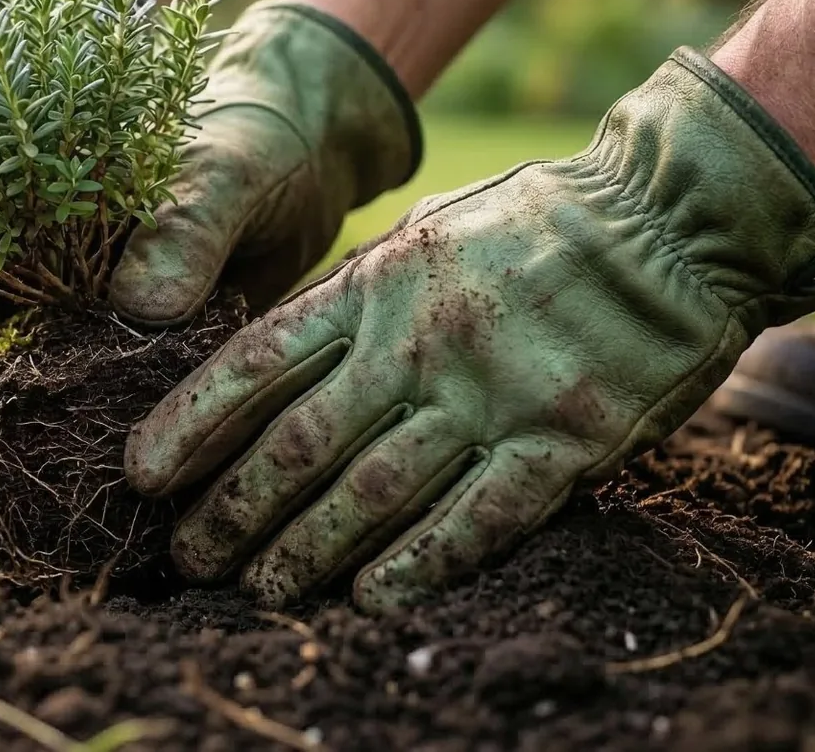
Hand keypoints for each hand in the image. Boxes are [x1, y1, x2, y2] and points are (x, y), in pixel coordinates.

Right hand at [0, 0, 420, 514]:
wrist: (316, 154)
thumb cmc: (248, 136)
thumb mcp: (217, 173)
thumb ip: (182, 229)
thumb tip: (141, 308)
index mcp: (45, 223)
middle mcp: (64, 284)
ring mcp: (108, 329)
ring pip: (49, 403)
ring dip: (20, 463)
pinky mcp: (161, 363)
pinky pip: (121, 419)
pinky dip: (104, 462)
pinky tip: (98, 518)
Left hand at [126, 51, 814, 609]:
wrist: (672, 218)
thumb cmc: (537, 221)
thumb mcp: (426, 232)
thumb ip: (354, 296)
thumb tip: (275, 361)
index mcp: (376, 282)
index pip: (256, 361)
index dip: (190, 424)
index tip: (141, 475)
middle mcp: (419, 343)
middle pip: (301, 443)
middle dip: (233, 509)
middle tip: (188, 558)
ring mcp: (491, 394)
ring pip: (373, 491)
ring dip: (306, 550)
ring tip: (258, 590)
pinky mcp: (563, 440)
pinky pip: (478, 516)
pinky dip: (418, 563)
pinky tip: (368, 597)